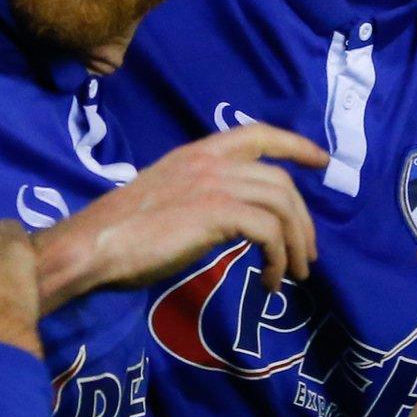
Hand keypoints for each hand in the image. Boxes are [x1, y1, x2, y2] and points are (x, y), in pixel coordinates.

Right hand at [36, 124, 328, 312]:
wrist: (93, 246)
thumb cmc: (121, 231)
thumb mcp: (168, 197)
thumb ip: (201, 195)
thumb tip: (232, 219)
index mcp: (198, 152)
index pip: (258, 134)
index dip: (296, 145)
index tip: (322, 161)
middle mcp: (210, 161)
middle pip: (281, 180)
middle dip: (303, 220)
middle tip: (307, 256)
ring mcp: (213, 184)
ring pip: (282, 205)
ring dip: (296, 244)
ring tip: (293, 275)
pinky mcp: (216, 212)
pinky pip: (268, 232)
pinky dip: (277, 260)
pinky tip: (268, 283)